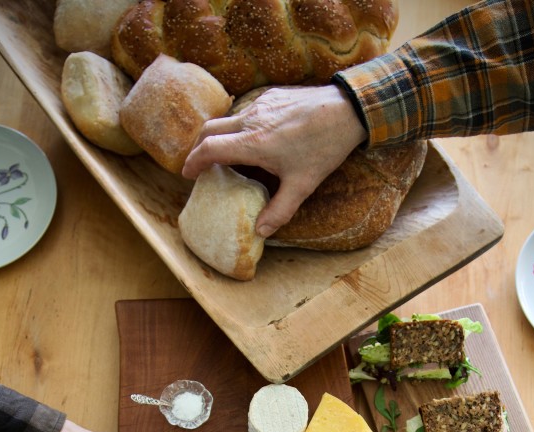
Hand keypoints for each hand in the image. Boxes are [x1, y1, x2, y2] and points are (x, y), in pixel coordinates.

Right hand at [182, 84, 366, 236]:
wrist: (346, 109)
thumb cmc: (324, 148)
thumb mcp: (302, 186)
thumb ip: (279, 211)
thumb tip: (261, 232)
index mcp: (252, 143)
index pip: (209, 149)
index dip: (193, 162)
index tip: (187, 175)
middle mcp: (250, 120)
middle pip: (209, 129)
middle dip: (198, 148)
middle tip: (199, 166)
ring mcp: (260, 105)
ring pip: (228, 119)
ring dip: (219, 136)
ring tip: (225, 156)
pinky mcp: (271, 96)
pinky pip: (246, 112)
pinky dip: (239, 127)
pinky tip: (253, 140)